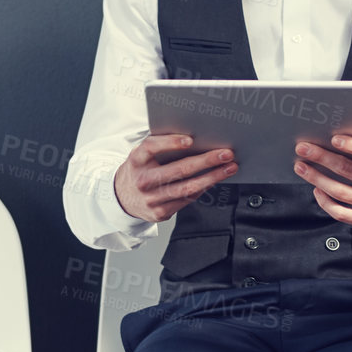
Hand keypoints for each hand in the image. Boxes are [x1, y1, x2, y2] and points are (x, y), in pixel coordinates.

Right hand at [115, 134, 236, 221]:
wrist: (122, 198)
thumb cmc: (138, 171)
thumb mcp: (141, 155)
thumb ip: (159, 147)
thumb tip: (194, 138)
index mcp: (136, 161)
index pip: (151, 148)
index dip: (170, 143)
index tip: (190, 139)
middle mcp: (143, 181)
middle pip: (178, 170)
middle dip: (206, 161)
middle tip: (226, 154)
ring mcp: (151, 199)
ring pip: (188, 188)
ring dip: (213, 177)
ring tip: (229, 168)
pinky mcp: (160, 212)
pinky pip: (187, 199)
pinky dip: (203, 188)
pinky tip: (214, 180)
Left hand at [293, 135, 351, 236]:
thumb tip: (343, 143)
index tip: (334, 139)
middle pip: (348, 170)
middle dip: (322, 157)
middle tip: (304, 149)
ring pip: (339, 190)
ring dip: (316, 177)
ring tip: (302, 167)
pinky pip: (341, 212)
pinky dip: (325, 201)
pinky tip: (316, 191)